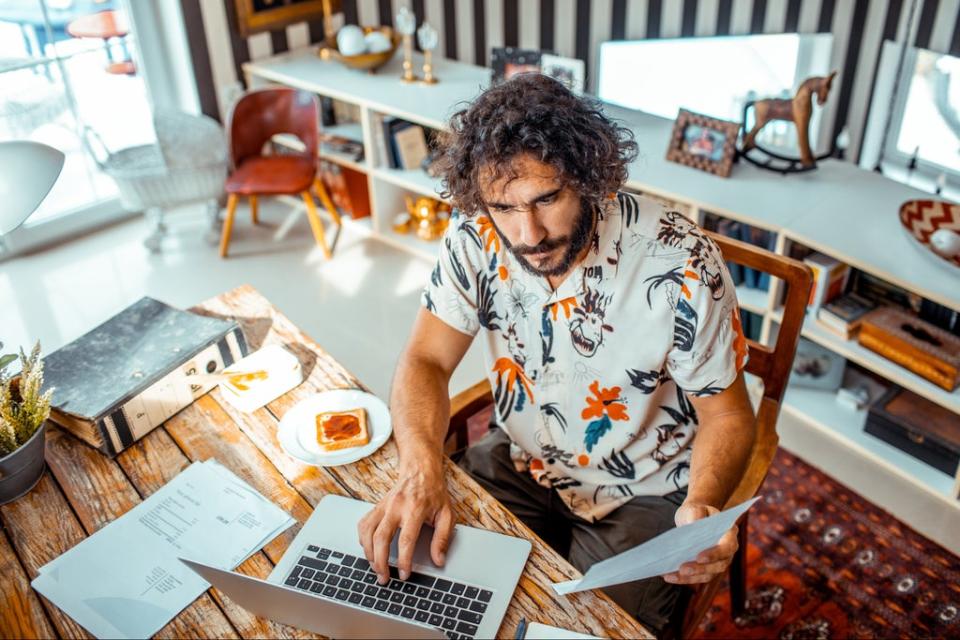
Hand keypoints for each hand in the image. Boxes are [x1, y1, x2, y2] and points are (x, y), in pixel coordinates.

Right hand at [357, 457, 454, 584]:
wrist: (420, 470)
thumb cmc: (434, 492)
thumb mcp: (447, 514)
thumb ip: (443, 538)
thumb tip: (438, 560)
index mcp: (415, 509)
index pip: (406, 539)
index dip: (404, 560)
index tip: (404, 574)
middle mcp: (396, 507)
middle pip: (381, 538)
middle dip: (380, 562)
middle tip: (384, 577)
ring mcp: (384, 505)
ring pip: (368, 532)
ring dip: (369, 553)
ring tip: (376, 568)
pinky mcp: (377, 506)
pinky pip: (364, 524)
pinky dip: (363, 540)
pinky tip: (369, 550)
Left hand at [662, 502, 737, 584]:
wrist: (693, 518)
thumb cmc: (695, 513)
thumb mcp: (695, 508)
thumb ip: (695, 513)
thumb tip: (691, 525)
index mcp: (729, 534)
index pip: (727, 547)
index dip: (714, 554)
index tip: (699, 557)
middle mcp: (727, 552)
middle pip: (718, 565)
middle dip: (699, 569)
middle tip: (682, 569)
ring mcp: (718, 562)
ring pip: (707, 575)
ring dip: (689, 578)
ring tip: (670, 575)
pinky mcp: (706, 570)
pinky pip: (697, 578)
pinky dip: (683, 579)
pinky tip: (668, 576)